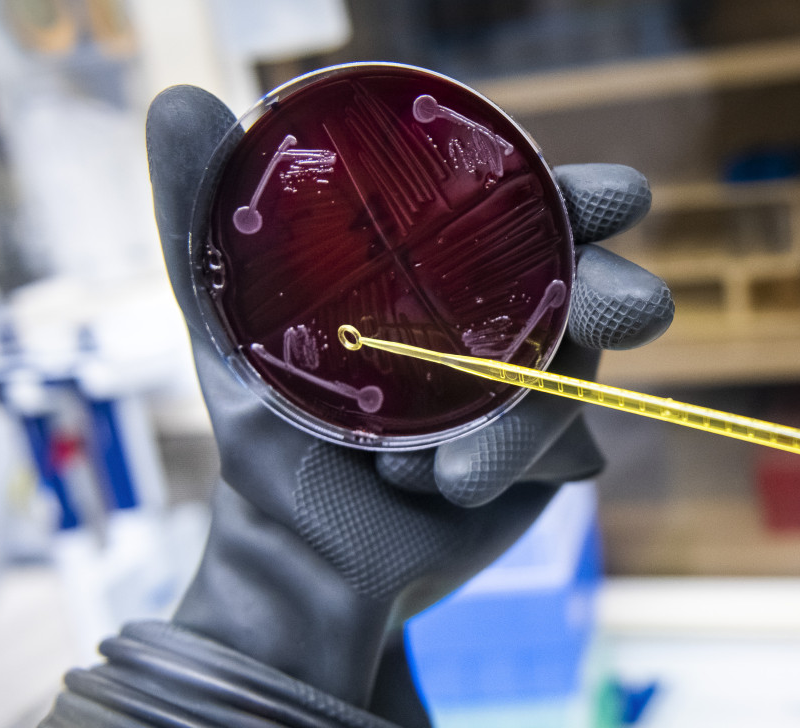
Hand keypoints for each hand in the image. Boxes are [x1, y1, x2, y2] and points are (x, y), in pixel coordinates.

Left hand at [36, 84, 671, 727]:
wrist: (298, 557)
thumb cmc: (264, 428)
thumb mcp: (223, 317)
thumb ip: (201, 210)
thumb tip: (179, 97)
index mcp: (446, 264)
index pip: (526, 208)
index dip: (580, 196)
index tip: (615, 202)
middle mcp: (500, 314)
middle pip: (586, 285)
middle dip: (614, 294)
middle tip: (621, 315)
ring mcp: (532, 387)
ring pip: (571, 379)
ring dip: (514, 424)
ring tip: (440, 477)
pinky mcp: (548, 456)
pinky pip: (562, 445)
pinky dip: (502, 464)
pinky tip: (436, 491)